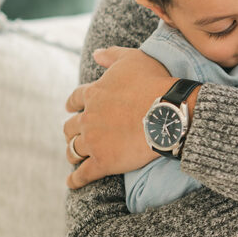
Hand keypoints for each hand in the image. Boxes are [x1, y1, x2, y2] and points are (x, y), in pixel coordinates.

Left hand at [63, 46, 179, 189]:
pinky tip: (72, 182)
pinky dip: (75, 179)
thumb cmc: (153, 84)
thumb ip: (112, 55)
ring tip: (74, 158)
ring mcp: (93, 141)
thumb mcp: (132, 59)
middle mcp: (88, 118)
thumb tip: (96, 53)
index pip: (75, 100)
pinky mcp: (103, 162)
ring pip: (73, 150)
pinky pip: (83, 174)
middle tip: (74, 136)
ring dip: (72, 153)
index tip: (70, 108)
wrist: (167, 113)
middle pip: (70, 127)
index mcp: (93, 94)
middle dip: (71, 131)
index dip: (72, 104)